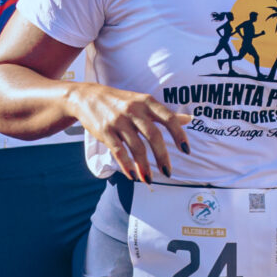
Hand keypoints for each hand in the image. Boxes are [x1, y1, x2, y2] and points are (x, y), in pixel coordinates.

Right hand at [68, 82, 191, 181]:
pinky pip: (119, 151)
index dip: (179, 135)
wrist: (87, 96)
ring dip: (144, 166)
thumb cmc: (120, 101)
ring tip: (149, 179)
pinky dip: (127, 165)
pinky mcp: (105, 131)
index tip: (186, 151)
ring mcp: (119, 121)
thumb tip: (189, 119)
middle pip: (154, 135)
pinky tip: (133, 175)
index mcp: (146, 102)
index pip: (168, 118)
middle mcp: (134, 110)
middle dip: (162, 156)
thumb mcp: (143, 102)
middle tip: (168, 172)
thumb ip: (164, 113)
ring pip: (136, 147)